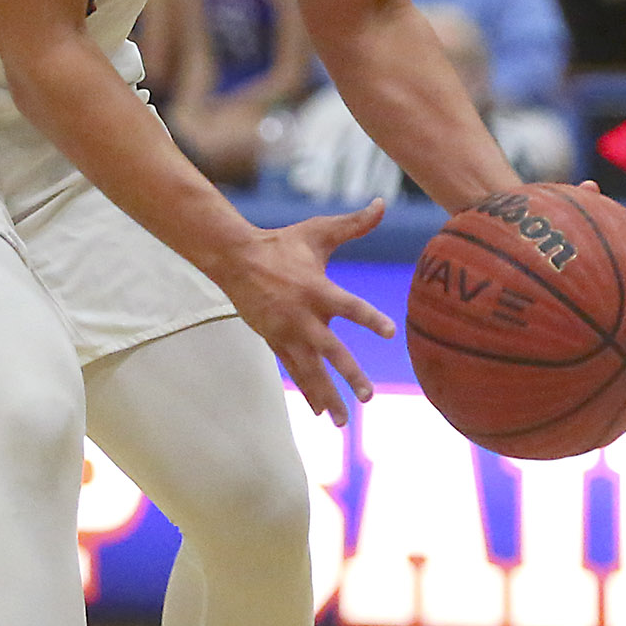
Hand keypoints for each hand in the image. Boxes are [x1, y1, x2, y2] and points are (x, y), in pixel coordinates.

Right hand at [207, 200, 395, 424]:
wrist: (235, 259)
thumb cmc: (282, 244)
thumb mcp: (318, 231)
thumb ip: (353, 224)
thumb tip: (382, 204)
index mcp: (317, 289)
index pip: (349, 306)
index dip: (370, 318)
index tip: (389, 332)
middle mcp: (302, 316)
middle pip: (330, 351)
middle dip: (349, 374)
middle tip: (368, 395)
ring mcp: (286, 332)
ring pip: (310, 371)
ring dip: (327, 395)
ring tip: (344, 421)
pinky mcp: (274, 341)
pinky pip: (293, 371)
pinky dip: (307, 391)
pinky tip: (321, 412)